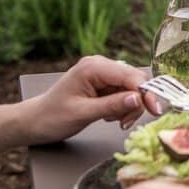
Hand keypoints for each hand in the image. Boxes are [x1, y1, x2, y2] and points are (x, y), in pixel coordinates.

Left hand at [20, 55, 161, 144]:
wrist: (34, 122)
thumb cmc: (52, 117)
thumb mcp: (83, 114)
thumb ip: (112, 105)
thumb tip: (138, 98)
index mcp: (93, 67)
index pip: (130, 76)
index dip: (146, 93)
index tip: (155, 111)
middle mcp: (100, 65)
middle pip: (135, 81)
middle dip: (136, 102)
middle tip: (126, 122)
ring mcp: (102, 74)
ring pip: (132, 88)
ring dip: (129, 107)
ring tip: (114, 121)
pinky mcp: (103, 83)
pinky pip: (124, 93)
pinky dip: (122, 107)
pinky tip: (110, 116)